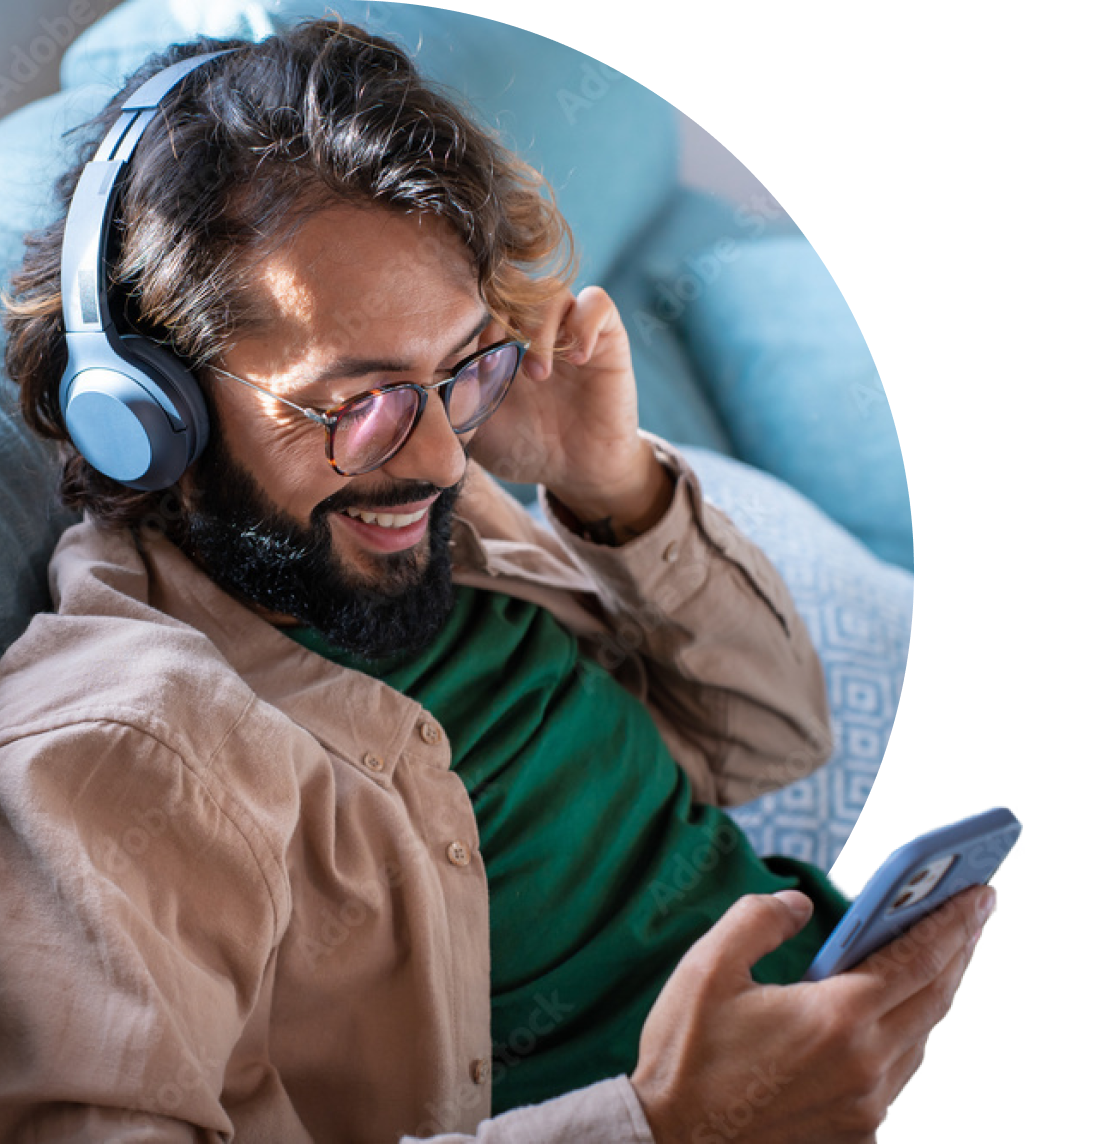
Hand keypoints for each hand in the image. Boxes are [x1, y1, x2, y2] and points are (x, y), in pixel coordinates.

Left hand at [469, 286, 671, 537]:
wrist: (577, 471)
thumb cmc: (522, 448)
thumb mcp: (474, 428)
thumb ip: (446, 401)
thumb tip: (413, 382)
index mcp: (493, 339)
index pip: (474, 298)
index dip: (465, 316)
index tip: (461, 354)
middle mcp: (530, 326)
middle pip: (510, 286)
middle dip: (496, 315)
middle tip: (490, 355)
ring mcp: (568, 328)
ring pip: (550, 292)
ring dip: (539, 329)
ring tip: (536, 374)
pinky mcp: (606, 337)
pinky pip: (597, 305)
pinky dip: (584, 325)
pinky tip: (575, 362)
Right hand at [629, 884, 995, 1143]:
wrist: (669, 1142)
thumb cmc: (685, 1053)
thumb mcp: (709, 965)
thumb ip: (760, 918)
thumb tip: (801, 904)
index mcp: (835, 1018)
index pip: (915, 958)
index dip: (951, 920)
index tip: (976, 891)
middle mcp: (864, 1066)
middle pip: (932, 998)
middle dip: (956, 948)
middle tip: (972, 909)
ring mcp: (863, 1107)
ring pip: (919, 1038)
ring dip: (933, 991)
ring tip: (939, 953)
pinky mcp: (853, 1133)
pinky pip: (896, 1074)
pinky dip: (905, 1034)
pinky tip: (893, 1013)